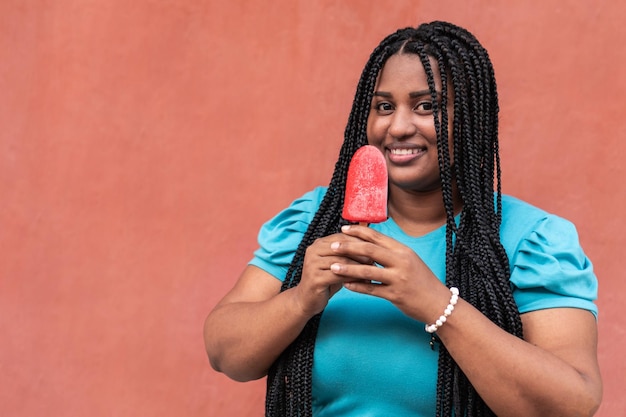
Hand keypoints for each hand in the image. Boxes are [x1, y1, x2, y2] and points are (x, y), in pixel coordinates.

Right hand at [293, 231, 373, 317]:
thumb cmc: (325, 280)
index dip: (359, 241)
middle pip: (342, 248)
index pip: (342, 237)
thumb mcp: (336, 263)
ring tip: (372, 271)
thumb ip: (347, 253)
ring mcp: (312, 264)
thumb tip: (370, 243)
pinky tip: (364, 281)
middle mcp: (313, 251)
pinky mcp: (314, 279)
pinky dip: (353, 277)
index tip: (374, 247)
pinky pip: (338, 276)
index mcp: (318, 243)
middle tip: (376, 259)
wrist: (306, 300)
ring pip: (341, 262)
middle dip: (360, 253)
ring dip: (359, 266)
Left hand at [328, 224, 450, 322]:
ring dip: (348, 268)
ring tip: (332, 266)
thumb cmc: (421, 281)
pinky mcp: (395, 295)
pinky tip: (345, 284)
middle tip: (332, 245)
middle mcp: (401, 262)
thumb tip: (370, 242)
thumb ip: (391, 252)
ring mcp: (398, 279)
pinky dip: (357, 286)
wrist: (438, 303)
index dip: (359, 232)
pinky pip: (372, 289)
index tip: (343, 230)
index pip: (377, 237)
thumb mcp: (410, 260)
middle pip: (370, 250)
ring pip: (368, 270)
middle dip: (349, 247)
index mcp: (403, 250)